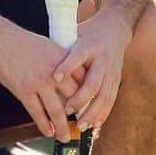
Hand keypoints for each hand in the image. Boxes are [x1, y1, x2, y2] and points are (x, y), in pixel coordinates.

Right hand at [0, 21, 82, 142]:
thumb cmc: (22, 42)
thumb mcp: (48, 46)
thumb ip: (60, 62)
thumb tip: (69, 79)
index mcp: (62, 58)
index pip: (83, 80)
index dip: (88, 95)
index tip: (90, 106)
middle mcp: (54, 72)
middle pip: (74, 98)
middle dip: (78, 114)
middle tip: (80, 124)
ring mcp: (39, 82)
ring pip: (57, 111)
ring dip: (62, 127)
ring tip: (65, 136)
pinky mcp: (24, 90)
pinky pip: (37, 113)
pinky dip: (44, 125)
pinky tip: (47, 131)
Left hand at [53, 10, 131, 132]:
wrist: (114, 29)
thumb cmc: (87, 34)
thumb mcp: (74, 35)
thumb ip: (61, 51)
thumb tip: (39, 64)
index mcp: (89, 45)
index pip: (77, 56)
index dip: (67, 67)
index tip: (55, 77)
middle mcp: (102, 59)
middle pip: (92, 83)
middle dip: (80, 99)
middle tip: (66, 111)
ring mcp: (111, 71)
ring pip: (103, 95)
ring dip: (92, 113)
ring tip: (80, 125)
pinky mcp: (116, 80)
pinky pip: (110, 100)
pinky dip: (102, 114)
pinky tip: (93, 125)